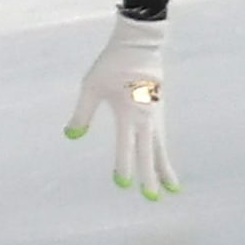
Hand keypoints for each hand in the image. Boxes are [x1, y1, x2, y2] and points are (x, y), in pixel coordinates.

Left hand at [66, 14, 178, 199]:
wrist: (140, 44)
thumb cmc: (112, 64)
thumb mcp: (91, 87)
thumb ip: (82, 113)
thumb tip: (72, 136)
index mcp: (128, 112)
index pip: (125, 146)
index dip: (124, 165)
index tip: (123, 184)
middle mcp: (146, 117)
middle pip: (148, 153)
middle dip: (150, 176)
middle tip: (152, 199)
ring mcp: (156, 115)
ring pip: (160, 147)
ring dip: (164, 168)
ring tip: (172, 189)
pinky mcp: (159, 111)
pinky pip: (161, 138)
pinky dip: (163, 153)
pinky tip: (163, 164)